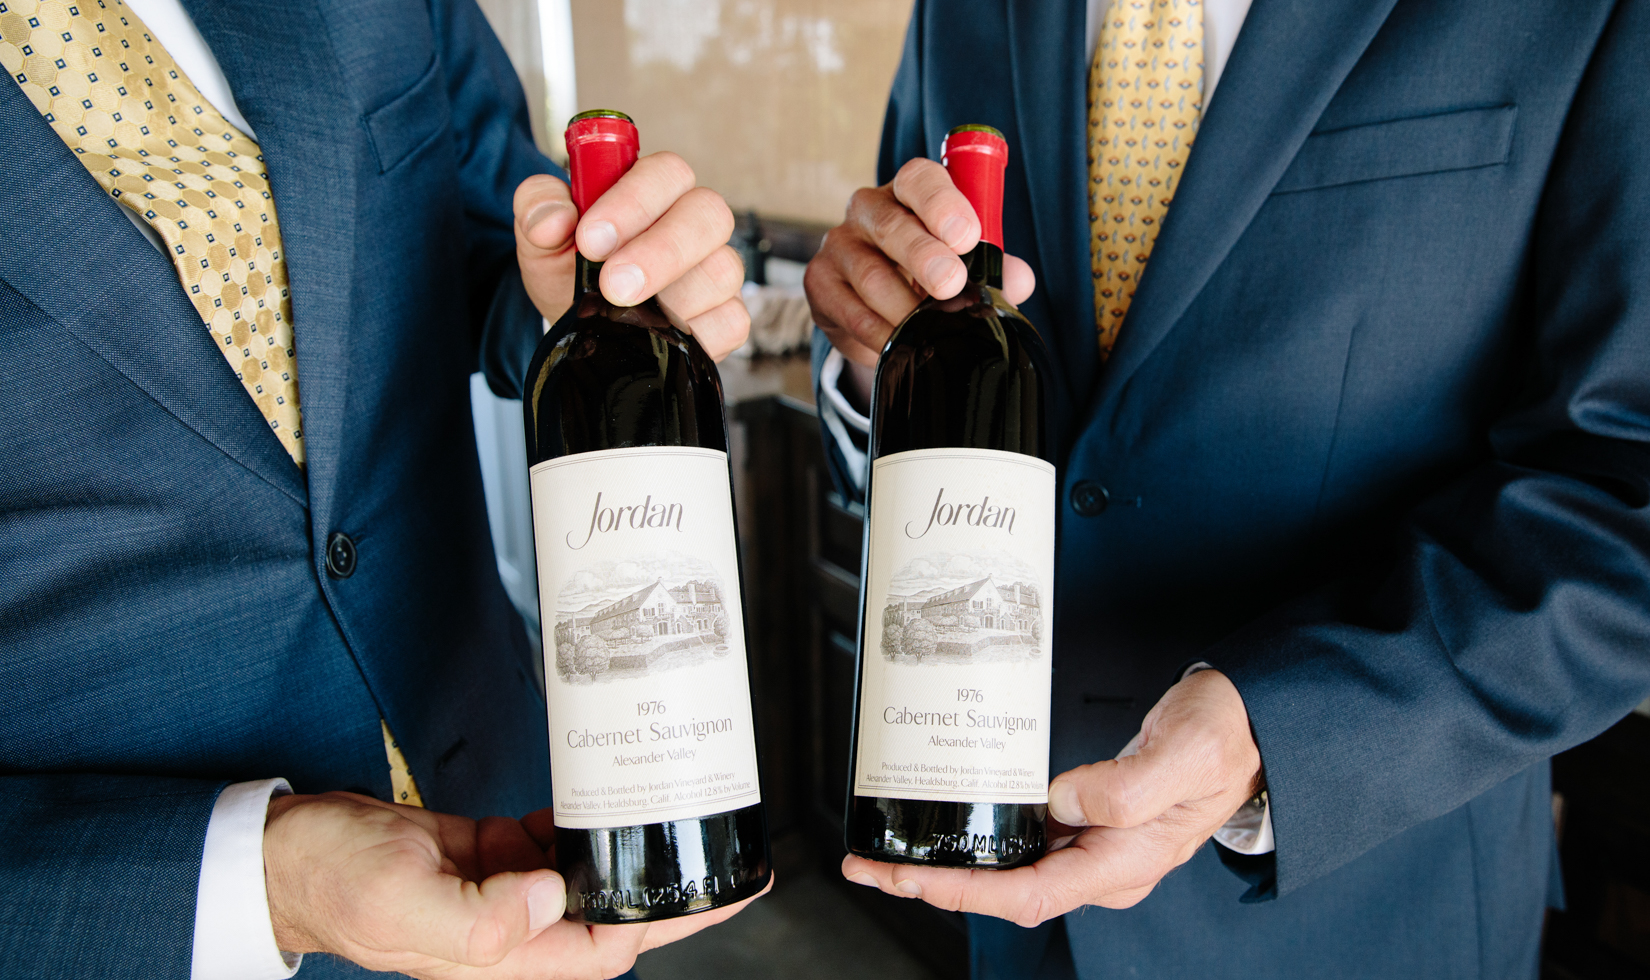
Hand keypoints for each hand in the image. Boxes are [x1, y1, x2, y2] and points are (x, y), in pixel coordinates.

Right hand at [265, 792, 764, 978]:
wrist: (290, 851)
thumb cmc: (336, 880)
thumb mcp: (400, 901)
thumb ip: (476, 918)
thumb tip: (551, 898)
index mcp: (499, 957)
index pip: (607, 947)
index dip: (666, 921)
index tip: (718, 891)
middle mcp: (510, 932)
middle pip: (613, 916)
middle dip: (672, 892)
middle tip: (731, 856)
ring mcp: (503, 894)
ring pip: (589, 879)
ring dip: (633, 853)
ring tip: (681, 815)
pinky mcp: (490, 858)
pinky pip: (552, 843)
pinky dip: (583, 820)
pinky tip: (606, 795)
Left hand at [513, 153, 750, 359]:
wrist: (580, 321)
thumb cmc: (570, 266)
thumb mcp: (541, 234)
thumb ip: (538, 208)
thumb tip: (553, 219)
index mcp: (655, 188)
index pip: (666, 173)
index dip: (633, 202)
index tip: (591, 240)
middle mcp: (694, 222)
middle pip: (709, 216)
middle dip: (661, 252)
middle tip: (614, 285)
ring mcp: (716, 269)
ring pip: (721, 272)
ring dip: (672, 299)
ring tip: (626, 316)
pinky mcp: (727, 316)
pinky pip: (731, 322)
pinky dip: (697, 334)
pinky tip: (658, 337)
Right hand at [804, 157, 1036, 367]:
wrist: (879, 306)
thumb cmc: (929, 272)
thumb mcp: (966, 264)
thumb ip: (994, 268)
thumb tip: (1018, 280)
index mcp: (908, 192)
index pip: (919, 180)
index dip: (942, 203)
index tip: (966, 235)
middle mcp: (867, 210)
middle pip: (891, 225)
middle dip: (924, 257)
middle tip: (951, 283)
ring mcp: (839, 245)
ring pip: (870, 275)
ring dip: (905, 307)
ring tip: (931, 326)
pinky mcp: (819, 283)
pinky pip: (851, 312)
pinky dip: (881, 333)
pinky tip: (901, 342)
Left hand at [840, 669, 1261, 924]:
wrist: (1247, 726)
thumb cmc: (1223, 740)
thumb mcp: (1186, 755)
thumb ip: (1128, 786)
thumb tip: (1062, 801)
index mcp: (1124, 863)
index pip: (1028, 895)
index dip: (963, 893)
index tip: (908, 878)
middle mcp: (1103, 866)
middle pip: (1003, 892)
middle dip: (932, 884)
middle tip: (869, 866)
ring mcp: (1093, 848)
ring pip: (1005, 870)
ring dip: (945, 865)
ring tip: (887, 851)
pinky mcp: (1086, 823)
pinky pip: (1020, 842)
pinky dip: (975, 836)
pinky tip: (946, 820)